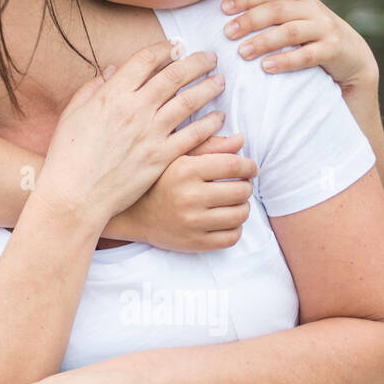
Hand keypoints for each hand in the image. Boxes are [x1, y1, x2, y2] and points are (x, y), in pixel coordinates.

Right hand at [32, 40, 226, 231]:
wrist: (75, 195)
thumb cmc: (67, 156)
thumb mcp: (72, 114)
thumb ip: (92, 89)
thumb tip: (109, 72)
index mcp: (111, 95)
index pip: (145, 60)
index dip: (164, 49)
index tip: (176, 46)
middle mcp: (135, 109)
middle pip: (174, 75)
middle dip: (196, 62)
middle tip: (210, 58)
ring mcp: (150, 133)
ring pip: (189, 101)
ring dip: (208, 88)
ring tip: (219, 81)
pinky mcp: (161, 156)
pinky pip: (192, 135)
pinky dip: (208, 124)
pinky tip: (218, 118)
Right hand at [121, 133, 256, 251]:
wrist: (132, 215)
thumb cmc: (159, 181)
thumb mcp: (178, 157)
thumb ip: (209, 145)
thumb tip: (241, 140)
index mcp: (185, 170)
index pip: (234, 165)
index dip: (249, 166)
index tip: (250, 168)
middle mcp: (189, 196)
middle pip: (241, 190)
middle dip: (245, 186)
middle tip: (238, 185)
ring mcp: (192, 222)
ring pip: (240, 214)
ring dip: (242, 207)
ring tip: (232, 202)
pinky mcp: (194, 243)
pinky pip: (232, 237)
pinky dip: (235, 228)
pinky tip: (224, 220)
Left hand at [221, 0, 378, 91]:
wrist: (352, 58)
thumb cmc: (311, 37)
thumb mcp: (293, 18)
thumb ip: (269, 10)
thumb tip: (226, 5)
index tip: (222, 8)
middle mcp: (312, 9)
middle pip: (277, 10)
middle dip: (249, 20)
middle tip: (227, 33)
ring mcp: (325, 28)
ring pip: (290, 31)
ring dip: (264, 41)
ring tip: (242, 52)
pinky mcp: (333, 49)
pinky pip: (307, 55)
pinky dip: (285, 61)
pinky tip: (266, 67)